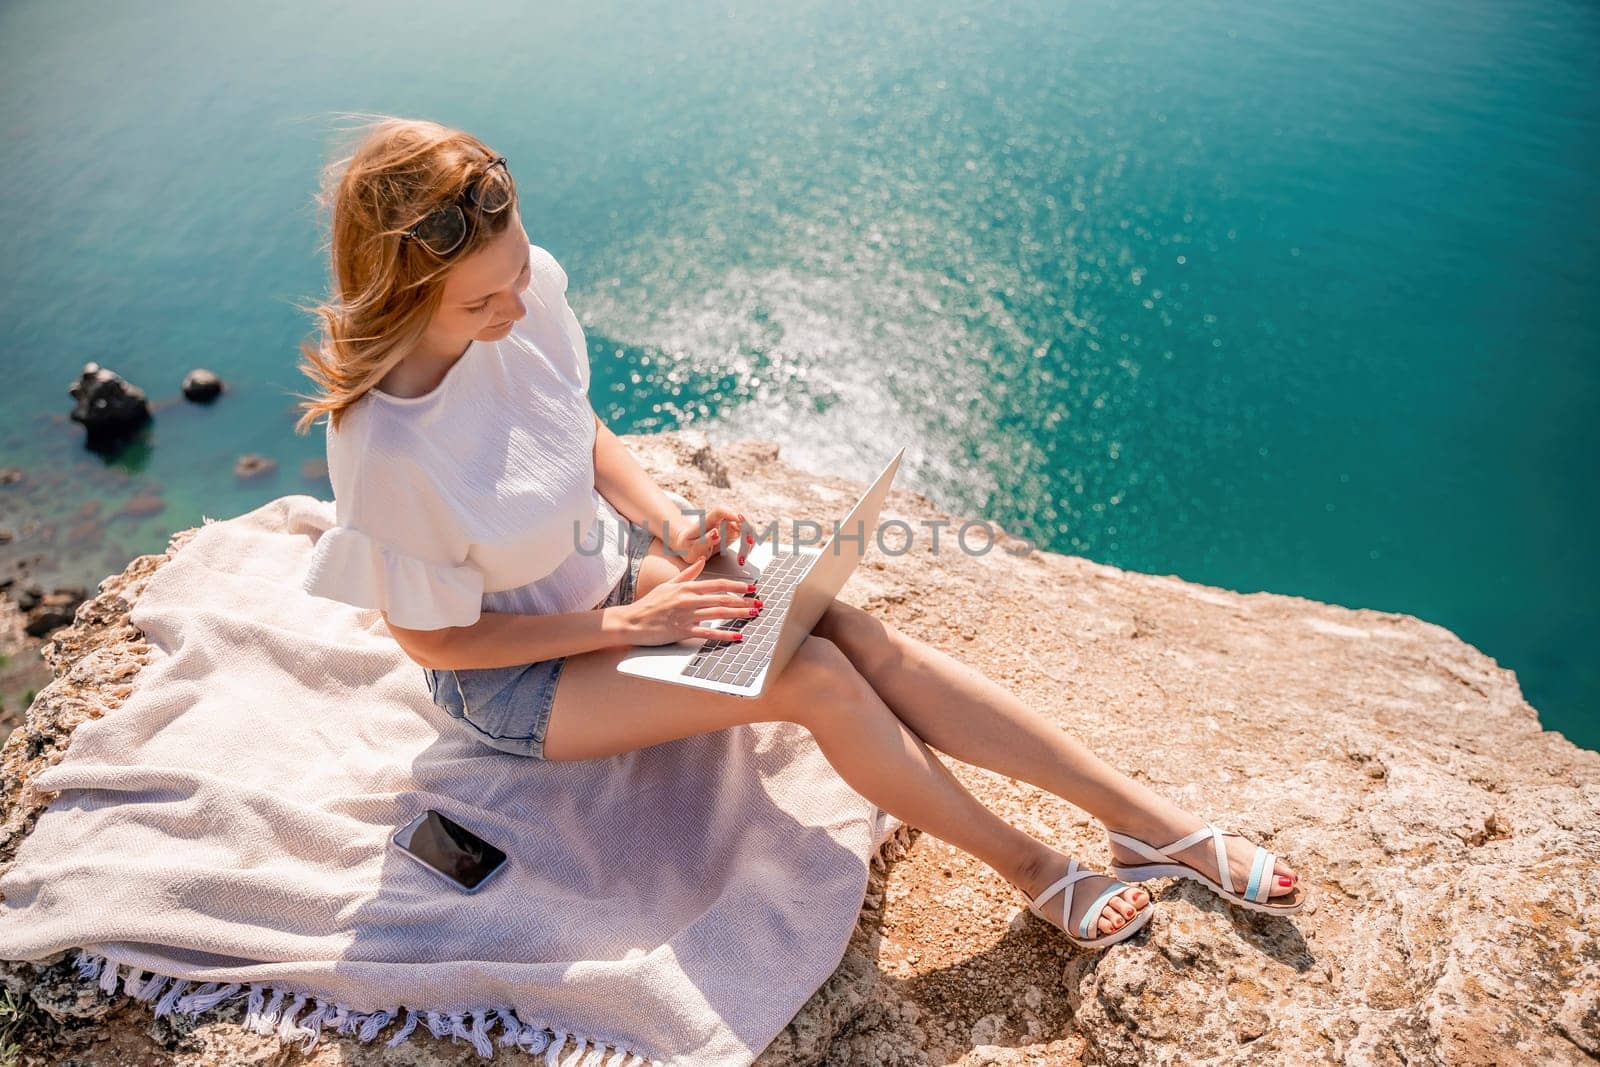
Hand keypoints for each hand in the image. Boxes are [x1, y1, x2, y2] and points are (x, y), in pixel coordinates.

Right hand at [619, 556, 762, 644]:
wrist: (631, 621)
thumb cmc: (649, 603)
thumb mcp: (668, 584)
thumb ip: (687, 574)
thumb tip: (702, 560)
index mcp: (686, 587)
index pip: (717, 585)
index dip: (737, 586)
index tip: (750, 588)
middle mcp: (689, 600)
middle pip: (722, 599)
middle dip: (743, 601)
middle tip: (759, 603)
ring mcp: (686, 615)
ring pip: (718, 614)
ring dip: (738, 614)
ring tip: (753, 615)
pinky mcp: (682, 631)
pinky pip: (707, 632)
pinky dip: (724, 634)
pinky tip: (737, 635)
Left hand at [664, 505, 755, 566]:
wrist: (688, 545)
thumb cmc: (688, 546)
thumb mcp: (690, 549)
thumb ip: (703, 542)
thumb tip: (716, 533)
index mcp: (706, 521)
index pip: (720, 511)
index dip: (732, 513)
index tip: (740, 520)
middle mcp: (720, 519)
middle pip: (740, 516)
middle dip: (747, 531)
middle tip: (747, 546)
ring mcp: (729, 523)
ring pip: (747, 525)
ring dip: (750, 541)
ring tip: (742, 559)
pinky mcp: (735, 530)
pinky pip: (748, 534)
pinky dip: (749, 545)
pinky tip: (744, 556)